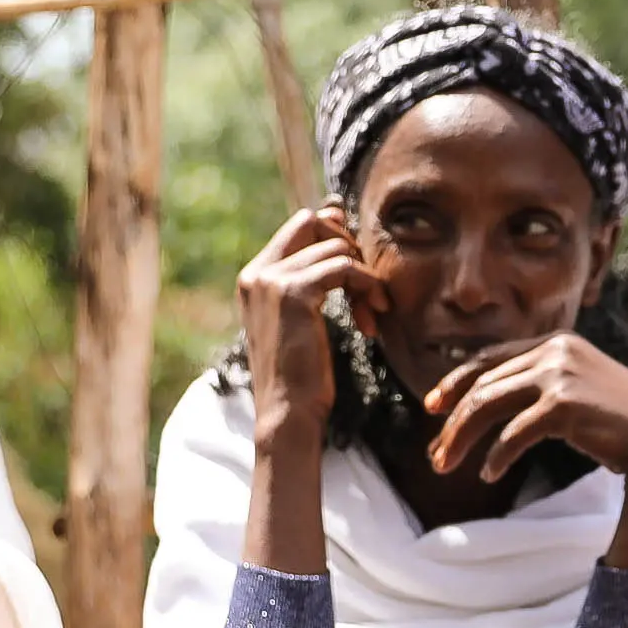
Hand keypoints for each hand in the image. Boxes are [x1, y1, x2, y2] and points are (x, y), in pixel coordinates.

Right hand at [236, 207, 383, 450]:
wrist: (288, 413)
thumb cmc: (300, 373)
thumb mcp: (303, 317)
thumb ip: (313, 271)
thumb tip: (334, 215)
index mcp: (253, 277)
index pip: (299, 225)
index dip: (335, 237)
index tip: (358, 268)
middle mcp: (256, 273)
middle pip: (312, 223)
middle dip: (348, 247)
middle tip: (367, 286)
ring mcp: (271, 281)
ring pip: (335, 248)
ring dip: (365, 277)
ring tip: (373, 312)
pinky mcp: (294, 294)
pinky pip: (344, 268)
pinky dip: (367, 285)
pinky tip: (373, 316)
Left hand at [420, 333, 627, 567]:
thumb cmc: (621, 425)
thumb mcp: (580, 390)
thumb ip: (543, 385)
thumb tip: (492, 403)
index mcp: (558, 341)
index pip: (491, 358)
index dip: (455, 381)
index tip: (432, 406)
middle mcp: (556, 350)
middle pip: (484, 385)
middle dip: (452, 422)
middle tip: (436, 455)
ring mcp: (559, 374)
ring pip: (487, 404)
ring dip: (460, 438)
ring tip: (445, 465)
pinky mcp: (563, 404)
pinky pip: (513, 433)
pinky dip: (496, 456)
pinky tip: (489, 473)